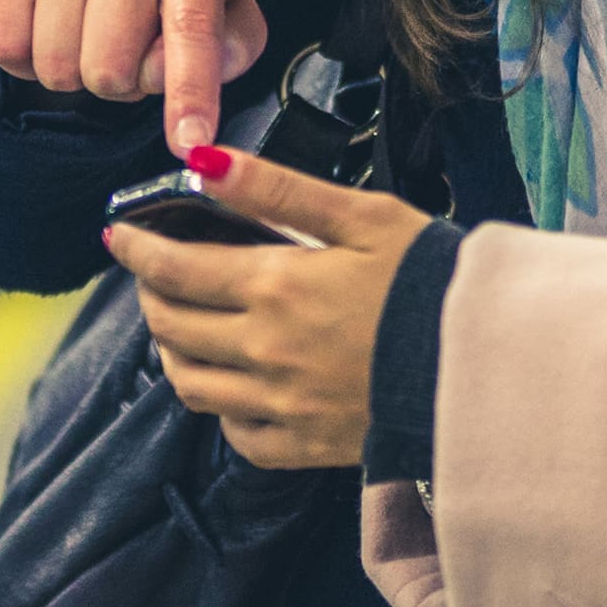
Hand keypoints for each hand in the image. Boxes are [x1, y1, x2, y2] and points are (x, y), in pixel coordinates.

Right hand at [0, 0, 267, 155]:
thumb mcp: (225, 20)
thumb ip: (228, 52)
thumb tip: (167, 72)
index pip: (192, 29)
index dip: (190, 93)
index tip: (190, 144)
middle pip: (109, 69)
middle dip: (117, 84)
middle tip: (123, 53)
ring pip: (56, 65)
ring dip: (71, 72)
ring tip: (86, 36)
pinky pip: (6, 46)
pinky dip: (24, 59)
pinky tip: (45, 26)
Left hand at [105, 145, 428, 469]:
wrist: (488, 362)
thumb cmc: (430, 278)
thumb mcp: (361, 216)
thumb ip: (276, 190)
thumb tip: (203, 161)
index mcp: (275, 288)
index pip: (174, 270)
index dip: (137, 250)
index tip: (118, 235)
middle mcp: (265, 352)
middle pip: (172, 327)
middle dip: (152, 295)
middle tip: (157, 274)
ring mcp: (281, 405)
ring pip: (190, 385)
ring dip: (174, 350)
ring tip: (185, 325)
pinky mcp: (305, 445)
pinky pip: (237, 433)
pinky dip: (222, 407)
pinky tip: (236, 382)